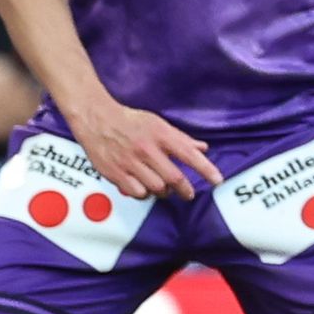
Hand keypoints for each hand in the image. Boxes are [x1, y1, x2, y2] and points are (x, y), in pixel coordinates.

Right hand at [72, 92, 218, 200]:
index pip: (188, 154)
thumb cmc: (130, 121)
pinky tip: (144, 187)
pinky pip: (138, 193)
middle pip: (174, 178)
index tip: (217, 180)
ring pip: (156, 188)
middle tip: (188, 193)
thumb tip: (202, 148)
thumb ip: (180, 139)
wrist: (96, 119)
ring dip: (164, 191)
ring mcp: (131, 163)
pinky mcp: (116, 173)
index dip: (206, 169)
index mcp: (160, 135)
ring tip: (163, 187)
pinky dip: (144, 194)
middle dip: (185, 189)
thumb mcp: (158, 124)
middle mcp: (146, 149)